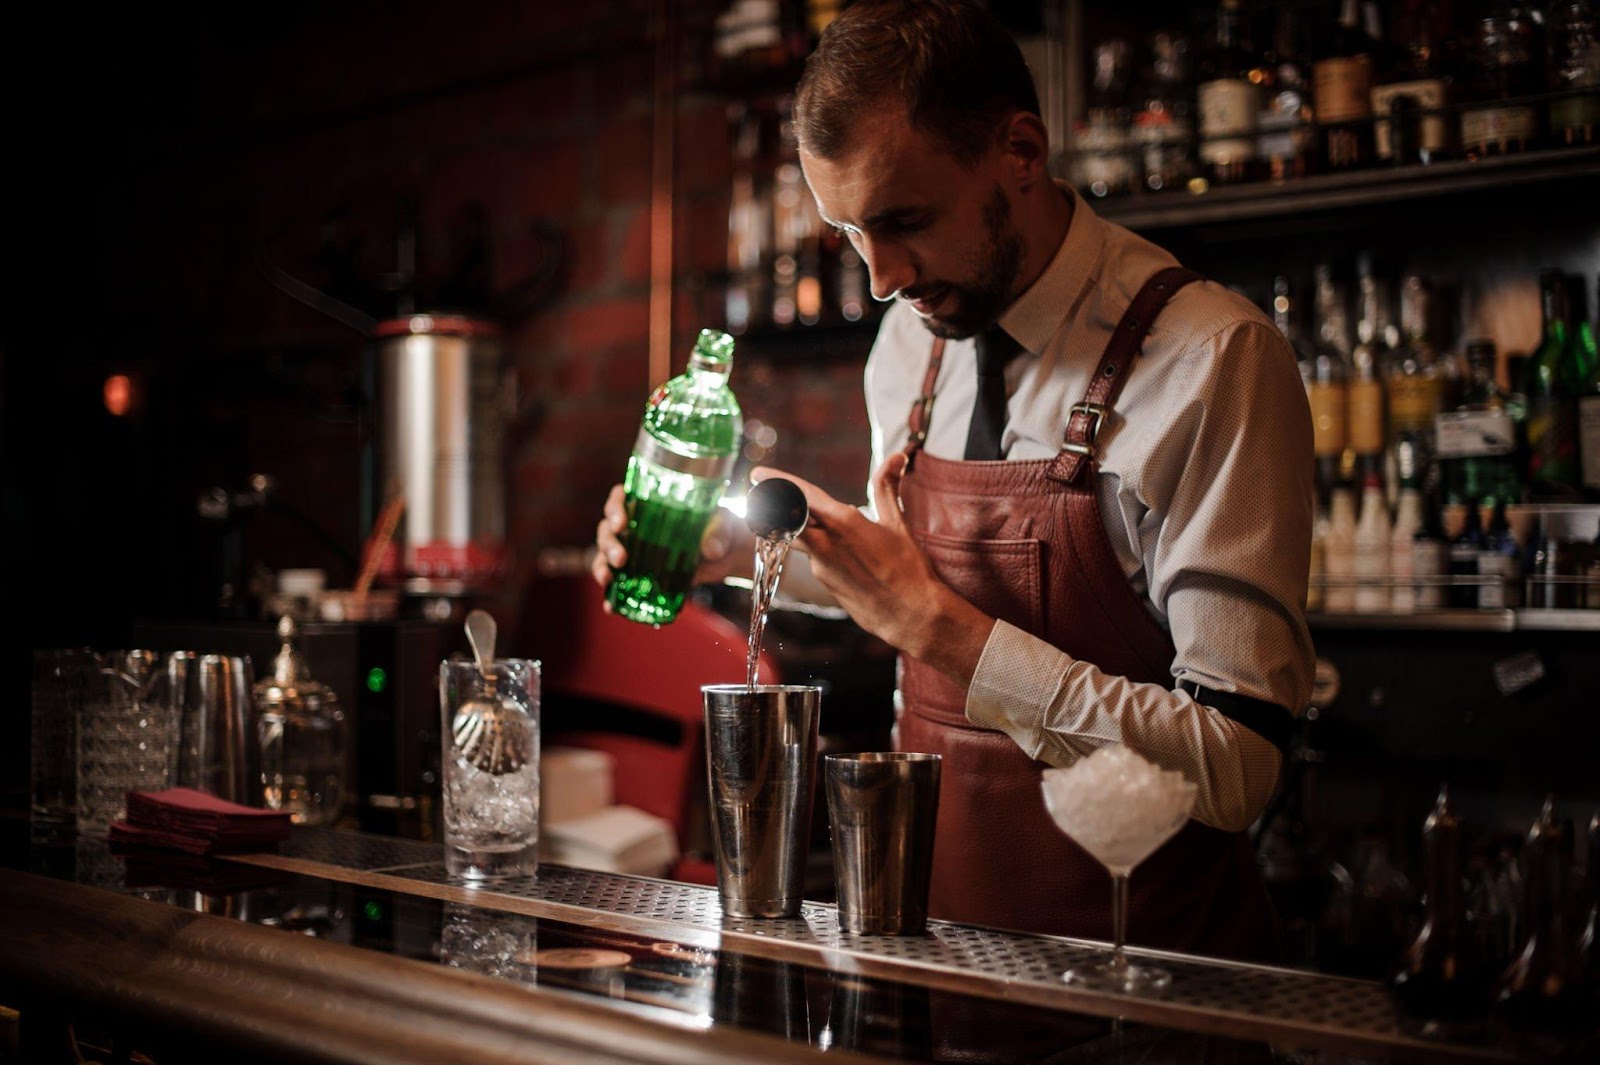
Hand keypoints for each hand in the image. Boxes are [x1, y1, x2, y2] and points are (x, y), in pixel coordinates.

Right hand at [591, 485, 753, 608]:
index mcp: (650, 505)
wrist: (728, 556)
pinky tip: (611, 606)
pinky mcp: (641, 575)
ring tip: (609, 579)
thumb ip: (717, 533)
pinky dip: (612, 596)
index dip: (615, 507)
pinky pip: (619, 584)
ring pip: (605, 555)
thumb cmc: (721, 529)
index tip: (622, 522)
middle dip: (609, 543)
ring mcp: (636, 551)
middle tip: (621, 558)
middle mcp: (636, 526)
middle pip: (608, 529)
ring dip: (602, 566)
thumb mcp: (722, 525)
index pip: (620, 498)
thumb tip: (711, 550)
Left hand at [750, 456, 992, 682]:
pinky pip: (815, 558)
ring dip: (796, 527)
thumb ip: (887, 488)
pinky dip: (819, 547)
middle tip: (759, 494)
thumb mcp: (897, 523)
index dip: (777, 482)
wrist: (910, 616)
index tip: (758, 474)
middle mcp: (826, 544)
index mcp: (843, 523)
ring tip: (800, 518)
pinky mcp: (825, 583)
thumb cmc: (908, 568)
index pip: (801, 496)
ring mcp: (821, 566)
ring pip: (799, 539)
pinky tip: (840, 552)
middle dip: (771, 505)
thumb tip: (896, 456)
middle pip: (786, 519)